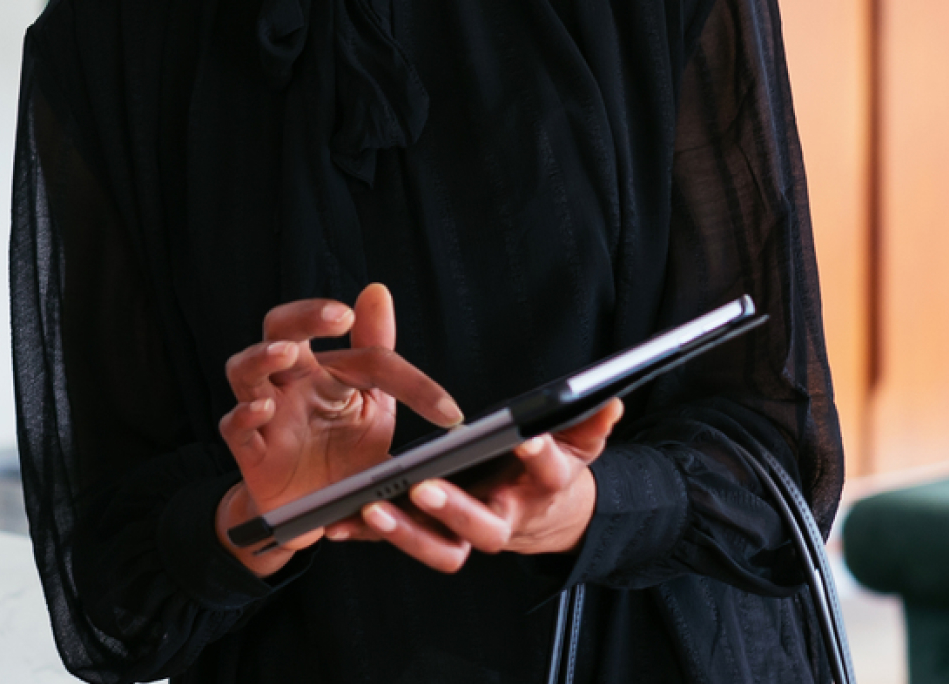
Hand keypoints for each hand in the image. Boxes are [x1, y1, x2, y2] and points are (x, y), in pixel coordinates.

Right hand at [213, 283, 462, 576]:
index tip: (449, 413)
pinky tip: (264, 408)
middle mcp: (290, 381)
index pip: (365, 356)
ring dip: (262, 357)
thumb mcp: (371, 407)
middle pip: (279, 326)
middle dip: (305, 315)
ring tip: (285, 353)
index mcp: (324, 369)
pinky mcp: (250, 451)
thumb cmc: (341, 455)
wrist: (314, 515)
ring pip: (244, 369)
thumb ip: (379, 357)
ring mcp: (266, 413)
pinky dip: (245, 414)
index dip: (410, 380)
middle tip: (339, 316)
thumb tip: (377, 291)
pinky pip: (234, 426)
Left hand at [324, 399, 623, 572]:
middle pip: (484, 528)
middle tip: (426, 487)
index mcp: (542, 489)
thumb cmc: (551, 471)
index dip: (541, 458)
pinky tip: (337, 521)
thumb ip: (589, 424)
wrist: (543, 518)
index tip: (527, 438)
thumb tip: (611, 400)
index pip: (550, 473)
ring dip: (405, 532)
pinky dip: (368, 534)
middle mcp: (506, 519)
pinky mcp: (436, 539)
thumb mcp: (576, 444)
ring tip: (371, 506)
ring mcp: (469, 535)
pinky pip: (403, 542)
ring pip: (442, 549)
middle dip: (456, 510)